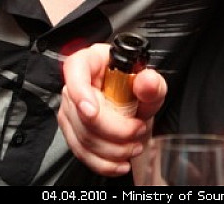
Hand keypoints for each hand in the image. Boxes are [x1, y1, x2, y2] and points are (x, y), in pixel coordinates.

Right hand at [58, 43, 166, 175]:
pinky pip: (81, 151)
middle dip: (114, 130)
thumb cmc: (138, 90)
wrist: (136, 108)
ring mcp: (71, 108)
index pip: (75, 68)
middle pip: (81, 111)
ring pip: (82, 135)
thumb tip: (147, 81)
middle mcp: (77, 83)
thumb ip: (152, 84)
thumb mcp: (152, 85)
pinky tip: (120, 162)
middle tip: (138, 130)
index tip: (93, 112)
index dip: (79, 91)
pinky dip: (103, 162)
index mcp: (93, 61)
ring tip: (134, 145)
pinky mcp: (72, 130)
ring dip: (112, 148)